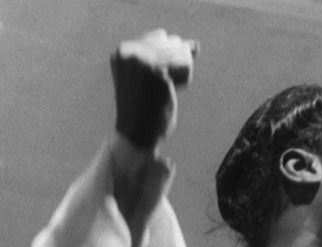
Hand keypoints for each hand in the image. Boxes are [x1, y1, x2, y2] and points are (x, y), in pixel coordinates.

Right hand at [110, 29, 197, 149]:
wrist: (137, 133)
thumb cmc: (148, 108)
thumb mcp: (155, 76)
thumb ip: (172, 57)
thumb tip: (196, 45)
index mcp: (123, 50)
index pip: (161, 36)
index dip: (170, 57)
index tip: (157, 78)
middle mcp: (129, 51)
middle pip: (173, 42)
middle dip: (177, 64)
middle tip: (160, 86)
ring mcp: (142, 59)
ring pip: (181, 53)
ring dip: (181, 74)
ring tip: (164, 89)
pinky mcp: (157, 71)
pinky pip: (186, 65)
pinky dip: (185, 79)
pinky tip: (170, 91)